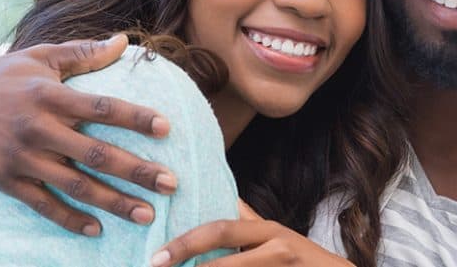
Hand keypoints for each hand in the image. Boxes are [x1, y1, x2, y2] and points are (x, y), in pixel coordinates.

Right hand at [0, 35, 177, 235]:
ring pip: (75, 185)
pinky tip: (96, 229)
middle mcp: (39, 128)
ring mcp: (22, 157)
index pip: (102, 107)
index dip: (135, 118)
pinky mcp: (5, 180)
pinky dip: (69, 219)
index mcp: (50, 96)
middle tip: (171, 184)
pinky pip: (42, 204)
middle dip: (137, 171)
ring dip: (114, 202)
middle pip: (97, 153)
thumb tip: (122, 40)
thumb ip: (83, 53)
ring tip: (146, 215)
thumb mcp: (38, 58)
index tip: (166, 128)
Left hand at [149, 200, 354, 266]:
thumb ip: (245, 220)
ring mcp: (283, 262)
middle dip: (186, 254)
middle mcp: (276, 245)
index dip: (186, 241)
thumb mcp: (273, 235)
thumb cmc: (299, 258)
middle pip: (223, 253)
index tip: (157, 255)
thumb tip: (220, 195)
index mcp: (267, 230)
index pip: (220, 229)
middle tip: (156, 266)